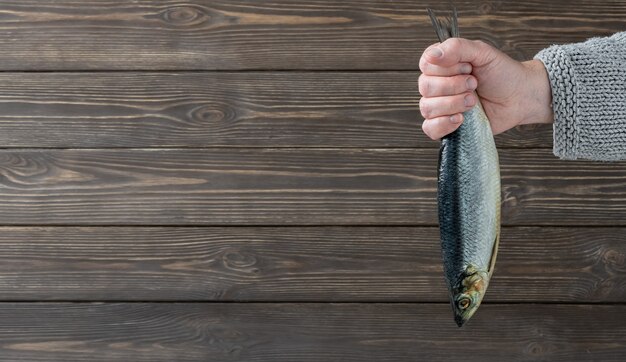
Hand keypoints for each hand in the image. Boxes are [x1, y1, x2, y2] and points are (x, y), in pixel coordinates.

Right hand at [418, 38, 553, 139]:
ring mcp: (439, 106)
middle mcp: (436, 85)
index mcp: (441, 64)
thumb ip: (456, 48)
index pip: (425, 65)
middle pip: (425, 87)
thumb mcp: (482, 52)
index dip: (446, 68)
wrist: (520, 97)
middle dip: (453, 86)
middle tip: (474, 84)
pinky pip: (429, 129)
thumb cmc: (502, 73)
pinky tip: (460, 119)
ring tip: (473, 101)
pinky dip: (443, 124)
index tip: (468, 67)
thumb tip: (432, 54)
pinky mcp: (445, 125)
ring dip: (453, 104)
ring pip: (427, 108)